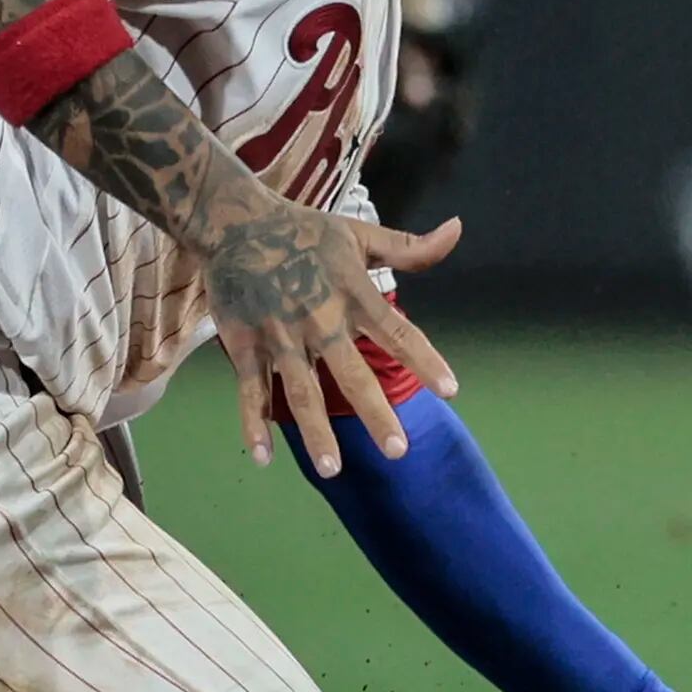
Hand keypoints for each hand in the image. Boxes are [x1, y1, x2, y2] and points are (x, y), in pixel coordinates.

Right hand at [209, 207, 462, 468]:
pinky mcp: (244, 345)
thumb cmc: (305, 231)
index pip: (398, 332)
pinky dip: (253, 424)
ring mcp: (280, 336)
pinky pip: (251, 391)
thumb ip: (410, 246)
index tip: (451, 390)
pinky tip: (263, 457)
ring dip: (315, 432)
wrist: (234, 222)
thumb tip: (457, 229)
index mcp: (353, 293)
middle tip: (398, 451)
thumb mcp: (360, 232)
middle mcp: (319, 319)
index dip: (425, 360)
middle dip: (375, 413)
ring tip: (333, 469)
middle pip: (351, 373)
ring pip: (300, 392)